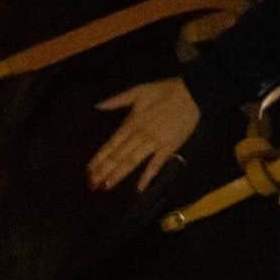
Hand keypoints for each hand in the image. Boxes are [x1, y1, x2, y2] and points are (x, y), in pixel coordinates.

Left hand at [87, 77, 200, 192]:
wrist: (191, 93)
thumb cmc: (164, 91)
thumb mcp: (138, 91)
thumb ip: (117, 100)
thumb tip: (98, 106)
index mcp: (132, 121)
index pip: (112, 143)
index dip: (99, 157)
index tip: (89, 169)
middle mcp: (140, 134)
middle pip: (119, 155)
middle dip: (104, 170)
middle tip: (92, 184)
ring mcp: (155, 142)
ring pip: (133, 161)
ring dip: (119, 174)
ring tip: (107, 185)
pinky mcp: (169, 147)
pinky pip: (156, 164)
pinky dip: (148, 176)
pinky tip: (139, 188)